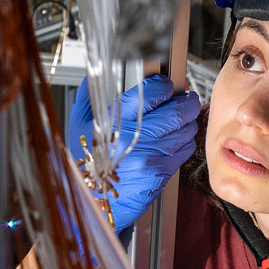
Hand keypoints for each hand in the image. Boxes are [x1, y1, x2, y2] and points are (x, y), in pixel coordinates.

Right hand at [67, 75, 200, 230]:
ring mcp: (151, 158)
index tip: (164, 85)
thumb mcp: (80, 120)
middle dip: (186, 100)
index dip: (163, 85)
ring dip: (187, 120)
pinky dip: (184, 140)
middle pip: (177, 111)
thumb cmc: (86, 160)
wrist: (92, 199)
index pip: (151, 93)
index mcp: (114, 121)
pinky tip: (175, 138)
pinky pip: (184, 150)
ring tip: (181, 116)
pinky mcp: (161, 173)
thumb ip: (93, 92)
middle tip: (186, 97)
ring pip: (185, 130)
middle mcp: (135, 139)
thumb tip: (105, 70)